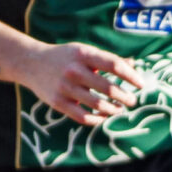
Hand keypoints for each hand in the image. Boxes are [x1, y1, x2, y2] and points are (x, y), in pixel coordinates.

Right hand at [23, 42, 146, 126]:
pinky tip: (103, 116)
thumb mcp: (84, 51)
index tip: (141, 84)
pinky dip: (97, 119)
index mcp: (84, 54)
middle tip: (133, 101)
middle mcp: (74, 70)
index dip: (131, 76)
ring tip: (120, 109)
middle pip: (108, 87)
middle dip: (125, 97)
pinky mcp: (57, 102)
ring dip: (113, 109)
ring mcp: (64, 87)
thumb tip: (134, 65)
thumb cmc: (65, 57)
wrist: (30, 62)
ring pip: (97, 104)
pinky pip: (82, 117)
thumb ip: (107, 59)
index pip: (114, 65)